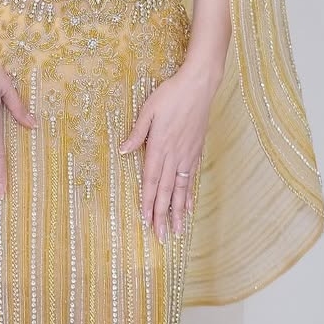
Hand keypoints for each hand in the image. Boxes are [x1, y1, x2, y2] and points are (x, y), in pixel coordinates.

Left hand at [117, 62, 217, 240]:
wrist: (200, 86)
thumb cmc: (171, 94)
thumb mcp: (148, 110)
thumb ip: (137, 132)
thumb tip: (123, 150)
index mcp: (160, 147)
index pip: (151, 181)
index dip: (148, 202)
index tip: (145, 221)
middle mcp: (174, 155)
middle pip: (166, 191)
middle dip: (162, 215)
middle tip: (162, 237)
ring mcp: (187, 154)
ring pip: (181, 189)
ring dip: (178, 211)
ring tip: (179, 231)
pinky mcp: (197, 150)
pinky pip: (191, 178)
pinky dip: (188, 194)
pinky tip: (188, 206)